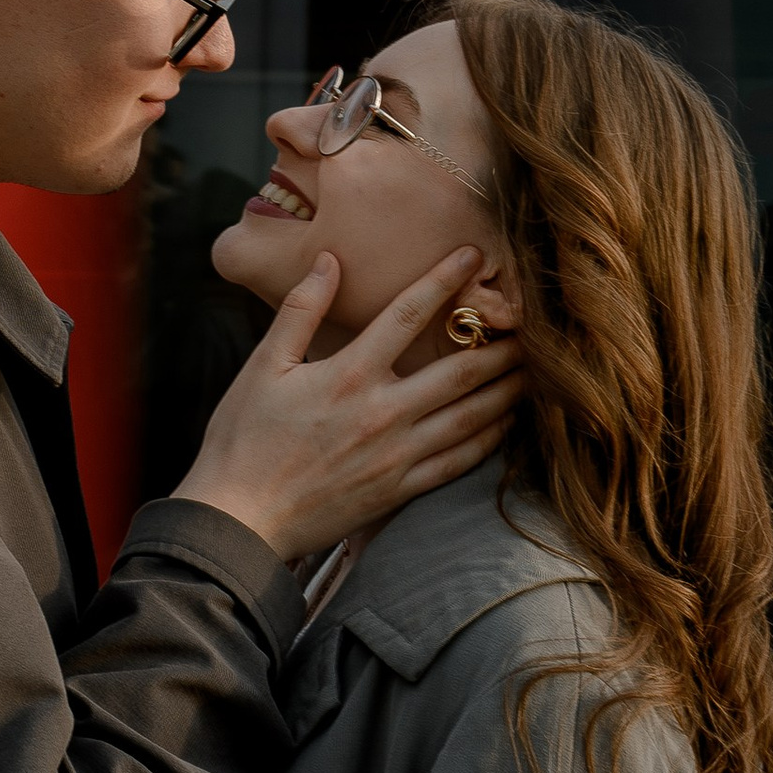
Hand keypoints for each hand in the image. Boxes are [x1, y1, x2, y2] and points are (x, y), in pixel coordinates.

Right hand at [175, 245, 521, 561]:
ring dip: (505, 391)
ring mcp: (397, 455)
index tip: (473, 255)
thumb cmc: (244, 439)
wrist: (241, 518)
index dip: (444, 280)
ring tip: (531, 371)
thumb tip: (328, 261)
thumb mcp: (263, 366)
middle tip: (532, 325)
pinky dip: (488, 440)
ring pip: (469, 418)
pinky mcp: (400, 490)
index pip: (407, 315)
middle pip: (459, 371)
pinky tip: (503, 424)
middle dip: (499, 345)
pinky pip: (457, 462)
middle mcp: (383, 412)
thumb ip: (299, 310)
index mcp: (349, 375)